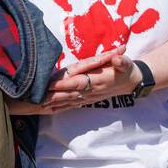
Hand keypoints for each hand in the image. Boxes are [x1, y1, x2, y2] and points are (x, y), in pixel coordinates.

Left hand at [7, 50, 134, 114]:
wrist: (131, 83)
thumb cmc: (126, 70)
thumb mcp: (126, 63)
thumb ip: (120, 60)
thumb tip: (117, 58)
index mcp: (98, 80)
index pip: (78, 82)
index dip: (64, 84)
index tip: (50, 84)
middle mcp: (92, 91)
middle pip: (69, 94)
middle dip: (53, 96)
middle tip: (36, 98)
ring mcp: (89, 97)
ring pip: (69, 101)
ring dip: (54, 104)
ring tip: (38, 105)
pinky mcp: (88, 100)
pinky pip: (72, 105)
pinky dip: (61, 108)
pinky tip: (50, 110)